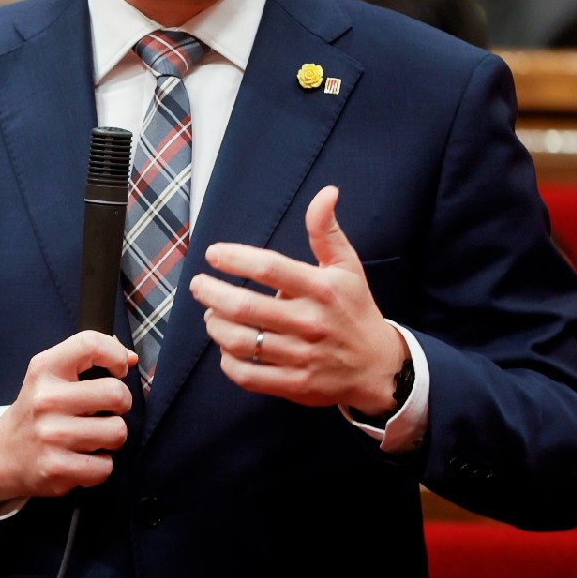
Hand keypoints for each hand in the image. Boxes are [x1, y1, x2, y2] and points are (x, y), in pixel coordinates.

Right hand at [0, 331, 135, 505]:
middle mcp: (46, 399)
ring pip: (117, 432)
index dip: (116, 355)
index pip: (91, 344)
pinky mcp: (56, 467)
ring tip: (92, 436)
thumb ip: (89, 359)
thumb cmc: (39, 410)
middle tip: (105, 410)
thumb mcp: (51, 375)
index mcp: (44, 369)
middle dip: (121, 404)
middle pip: (116, 394)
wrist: (5, 454)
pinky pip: (105, 466)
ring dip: (111, 437)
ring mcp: (51, 435)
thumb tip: (132, 358)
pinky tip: (82, 458)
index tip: (118, 370)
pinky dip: (100, 465)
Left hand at [188, 186, 404, 416]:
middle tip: (198, 285)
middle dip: (212, 293)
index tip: (213, 253)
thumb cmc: (355, 310)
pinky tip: (225, 347)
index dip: (236, 258)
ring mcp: (302, 357)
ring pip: (242, 342)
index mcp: (322, 290)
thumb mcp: (347, 267)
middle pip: (247, 308)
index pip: (270, 268)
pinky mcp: (295, 384)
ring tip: (210, 314)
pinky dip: (227, 361)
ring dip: (216, 326)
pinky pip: (248, 375)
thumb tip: (326, 192)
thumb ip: (327, 231)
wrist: (378, 368)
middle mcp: (310, 323)